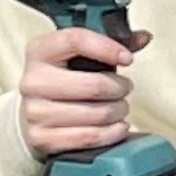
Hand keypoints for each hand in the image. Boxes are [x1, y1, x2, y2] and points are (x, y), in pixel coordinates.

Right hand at [18, 24, 141, 156]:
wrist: (31, 114)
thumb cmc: (63, 79)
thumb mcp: (79, 55)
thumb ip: (111, 43)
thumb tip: (144, 37)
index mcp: (40, 51)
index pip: (76, 40)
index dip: (107, 48)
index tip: (127, 58)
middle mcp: (33, 81)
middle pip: (94, 85)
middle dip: (120, 88)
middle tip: (125, 88)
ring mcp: (35, 112)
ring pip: (96, 114)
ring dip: (119, 111)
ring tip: (120, 107)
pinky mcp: (42, 138)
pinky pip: (89, 137)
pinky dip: (111, 133)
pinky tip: (117, 126)